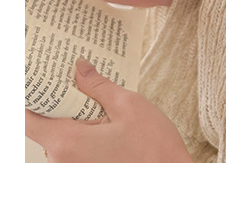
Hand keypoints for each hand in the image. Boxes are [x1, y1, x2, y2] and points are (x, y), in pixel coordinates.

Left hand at [26, 59, 192, 162]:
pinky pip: (72, 150)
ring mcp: (73, 173)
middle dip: (60, 101)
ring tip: (95, 96)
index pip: (29, 119)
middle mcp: (62, 163)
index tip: (43, 77)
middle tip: (76, 76)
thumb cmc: (153, 149)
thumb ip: (97, 86)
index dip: (33, 95)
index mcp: (67, 144)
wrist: (172, 181)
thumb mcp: (128, 105)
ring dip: (73, 117)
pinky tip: (102, 119)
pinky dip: (81, 132)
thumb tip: (79, 68)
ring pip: (60, 138)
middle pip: (45, 126)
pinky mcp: (85, 176)